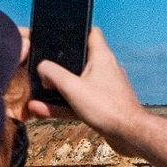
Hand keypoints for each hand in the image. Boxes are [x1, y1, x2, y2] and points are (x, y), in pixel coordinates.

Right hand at [27, 28, 150, 154]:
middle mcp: (106, 70)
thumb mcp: (72, 87)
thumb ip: (52, 73)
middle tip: (42, 69)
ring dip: (57, 90)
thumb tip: (41, 68)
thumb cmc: (107, 108)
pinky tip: (44, 111)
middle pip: (79, 60)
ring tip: (36, 96)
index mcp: (102, 57)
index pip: (91, 32)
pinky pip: (79, 102)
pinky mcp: (104, 106)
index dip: (76, 30)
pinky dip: (63, 106)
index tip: (59, 35)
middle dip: (59, 66)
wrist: (130, 136)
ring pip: (77, 85)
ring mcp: (105, 89)